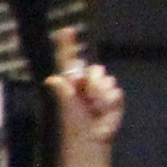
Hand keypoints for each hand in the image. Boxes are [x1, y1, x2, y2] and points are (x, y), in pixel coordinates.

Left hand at [47, 30, 123, 159]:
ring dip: (99, 93)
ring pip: (105, 78)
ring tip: (94, 107)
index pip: (69, 59)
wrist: (91, 137)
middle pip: (93, 68)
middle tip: (84, 96)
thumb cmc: (74, 124)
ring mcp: (100, 88)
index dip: (68, 44)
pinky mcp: (113, 96)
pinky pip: (114, 89)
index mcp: (70, 82)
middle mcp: (85, 82)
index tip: (67, 30)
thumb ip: (63, 90)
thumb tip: (53, 79)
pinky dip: (109, 100)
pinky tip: (103, 110)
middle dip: (90, 81)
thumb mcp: (66, 106)